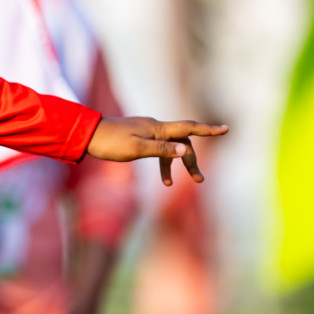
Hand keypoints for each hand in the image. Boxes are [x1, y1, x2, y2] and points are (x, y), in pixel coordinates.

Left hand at [85, 117, 226, 184]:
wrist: (86, 135)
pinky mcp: (138, 137)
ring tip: (171, 185)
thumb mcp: (136, 149)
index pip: (188, 128)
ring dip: (175, 165)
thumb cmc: (110, 142)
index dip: (208, 130)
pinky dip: (162, 163)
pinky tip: (162, 180)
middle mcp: (154, 127)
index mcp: (157, 128)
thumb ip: (161, 149)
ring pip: (170, 147)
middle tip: (199, 180)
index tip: (226, 129)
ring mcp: (146, 131)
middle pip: (182, 141)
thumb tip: (184, 150)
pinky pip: (158, 149)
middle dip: (191, 160)